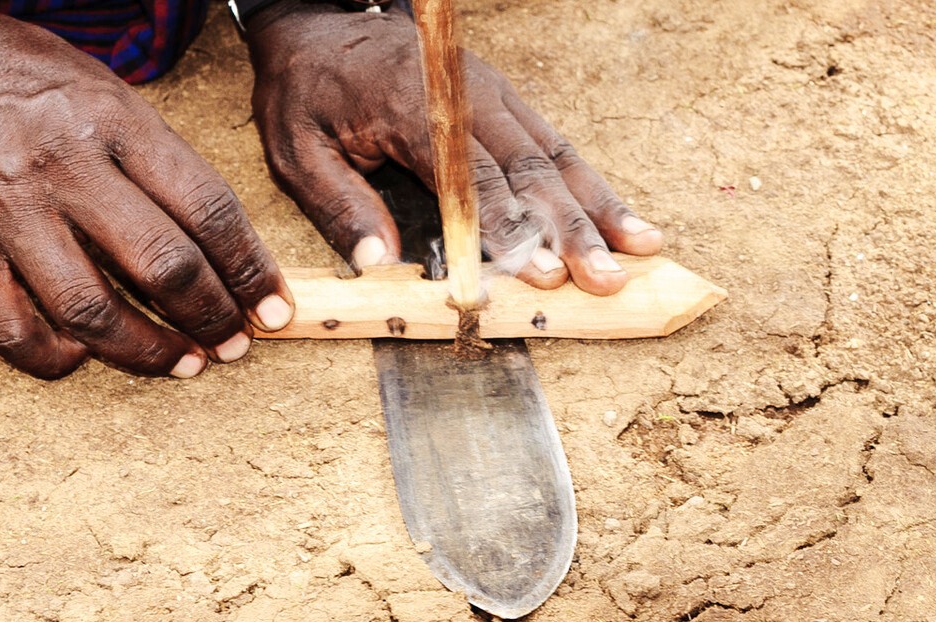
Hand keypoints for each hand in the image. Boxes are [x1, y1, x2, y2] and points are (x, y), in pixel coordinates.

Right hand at [0, 0, 293, 378]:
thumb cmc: (20, 79)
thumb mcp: (107, 92)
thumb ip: (159, 160)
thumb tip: (220, 242)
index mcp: (114, 123)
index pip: (207, 208)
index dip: (250, 268)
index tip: (271, 303)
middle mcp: (64, 169)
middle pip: (162, 266)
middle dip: (214, 317)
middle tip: (235, 342)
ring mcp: (7, 214)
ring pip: (94, 312)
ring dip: (150, 352)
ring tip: (182, 363)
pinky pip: (15, 332)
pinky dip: (59, 358)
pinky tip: (85, 354)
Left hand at [245, 2, 662, 294]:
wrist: (319, 26)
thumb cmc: (306, 91)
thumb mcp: (296, 150)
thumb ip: (340, 206)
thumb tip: (379, 265)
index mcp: (413, 108)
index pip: (470, 177)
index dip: (509, 229)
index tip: (540, 275)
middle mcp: (466, 98)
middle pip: (529, 169)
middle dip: (571, 230)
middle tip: (605, 279)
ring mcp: (493, 96)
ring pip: (556, 155)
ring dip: (597, 207)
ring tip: (639, 251)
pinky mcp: (505, 102)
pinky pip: (556, 144)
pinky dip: (591, 184)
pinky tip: (620, 218)